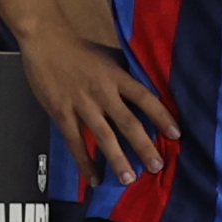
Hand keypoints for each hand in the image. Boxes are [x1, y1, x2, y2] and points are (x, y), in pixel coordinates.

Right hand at [21, 29, 176, 187]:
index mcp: (116, 76)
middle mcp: (102, 92)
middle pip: (128, 122)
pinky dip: (84, 161)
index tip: (176, 134)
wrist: (44, 42)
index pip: (144, 98)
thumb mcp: (107, 58)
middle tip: (156, 167)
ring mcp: (81, 104)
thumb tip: (143, 96)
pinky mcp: (62, 113)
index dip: (161, 116)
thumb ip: (123, 77)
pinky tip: (93, 178)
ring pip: (103, 136)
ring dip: (117, 159)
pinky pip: (75, 141)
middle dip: (143, 146)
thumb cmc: (78, 50)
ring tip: (129, 179)